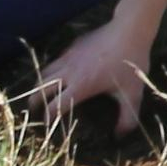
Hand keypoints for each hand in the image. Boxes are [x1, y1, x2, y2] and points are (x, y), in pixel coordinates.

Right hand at [28, 10, 156, 130]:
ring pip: (45, 72)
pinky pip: (55, 60)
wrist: (130, 29)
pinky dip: (50, 70)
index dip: (48, 118)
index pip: (55, 106)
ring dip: (39, 84)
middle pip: (41, 88)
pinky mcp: (73, 46)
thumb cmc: (131, 62)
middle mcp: (69, 71)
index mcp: (81, 85)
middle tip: (33, 110)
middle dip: (34, 101)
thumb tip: (120, 136)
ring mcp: (69, 56)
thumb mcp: (132, 93)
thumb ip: (127, 118)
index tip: (48, 126)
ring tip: (40, 94)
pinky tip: (57, 74)